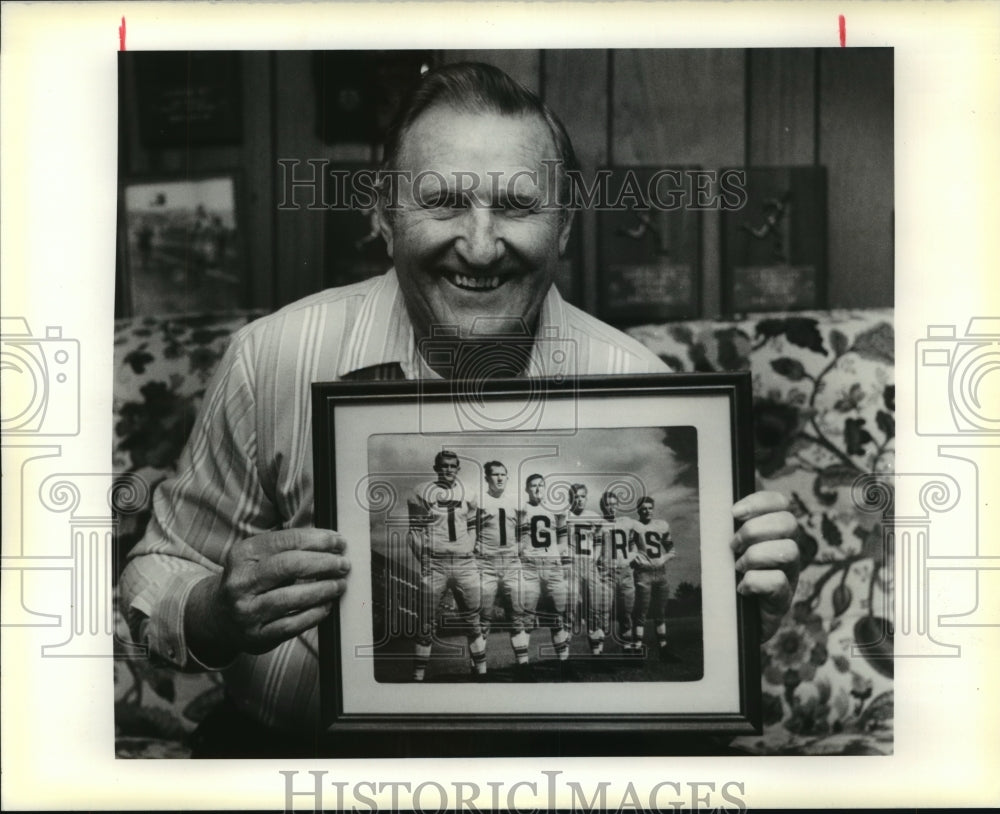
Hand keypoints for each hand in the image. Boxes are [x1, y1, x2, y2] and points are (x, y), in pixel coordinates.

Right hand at [185, 528, 349, 664]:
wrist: (220, 617)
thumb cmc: (252, 580)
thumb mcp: (258, 556)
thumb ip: (289, 545)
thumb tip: (331, 539)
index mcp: (242, 554)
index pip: (286, 540)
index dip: (318, 540)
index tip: (338, 541)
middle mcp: (241, 582)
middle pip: (290, 566)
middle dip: (323, 563)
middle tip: (343, 564)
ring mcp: (247, 611)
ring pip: (292, 598)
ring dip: (323, 589)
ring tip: (340, 584)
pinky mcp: (256, 635)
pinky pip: (292, 624)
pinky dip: (314, 614)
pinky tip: (326, 606)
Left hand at [731, 491, 799, 642]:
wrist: (728, 622)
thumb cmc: (724, 579)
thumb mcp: (723, 548)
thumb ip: (723, 528)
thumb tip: (711, 509)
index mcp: (774, 533)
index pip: (781, 503)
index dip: (760, 502)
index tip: (734, 513)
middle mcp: (787, 551)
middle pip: (789, 523)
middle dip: (755, 530)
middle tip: (734, 546)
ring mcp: (789, 576)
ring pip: (789, 551)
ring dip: (755, 556)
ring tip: (738, 568)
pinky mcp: (782, 601)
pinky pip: (777, 582)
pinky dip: (754, 582)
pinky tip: (741, 589)